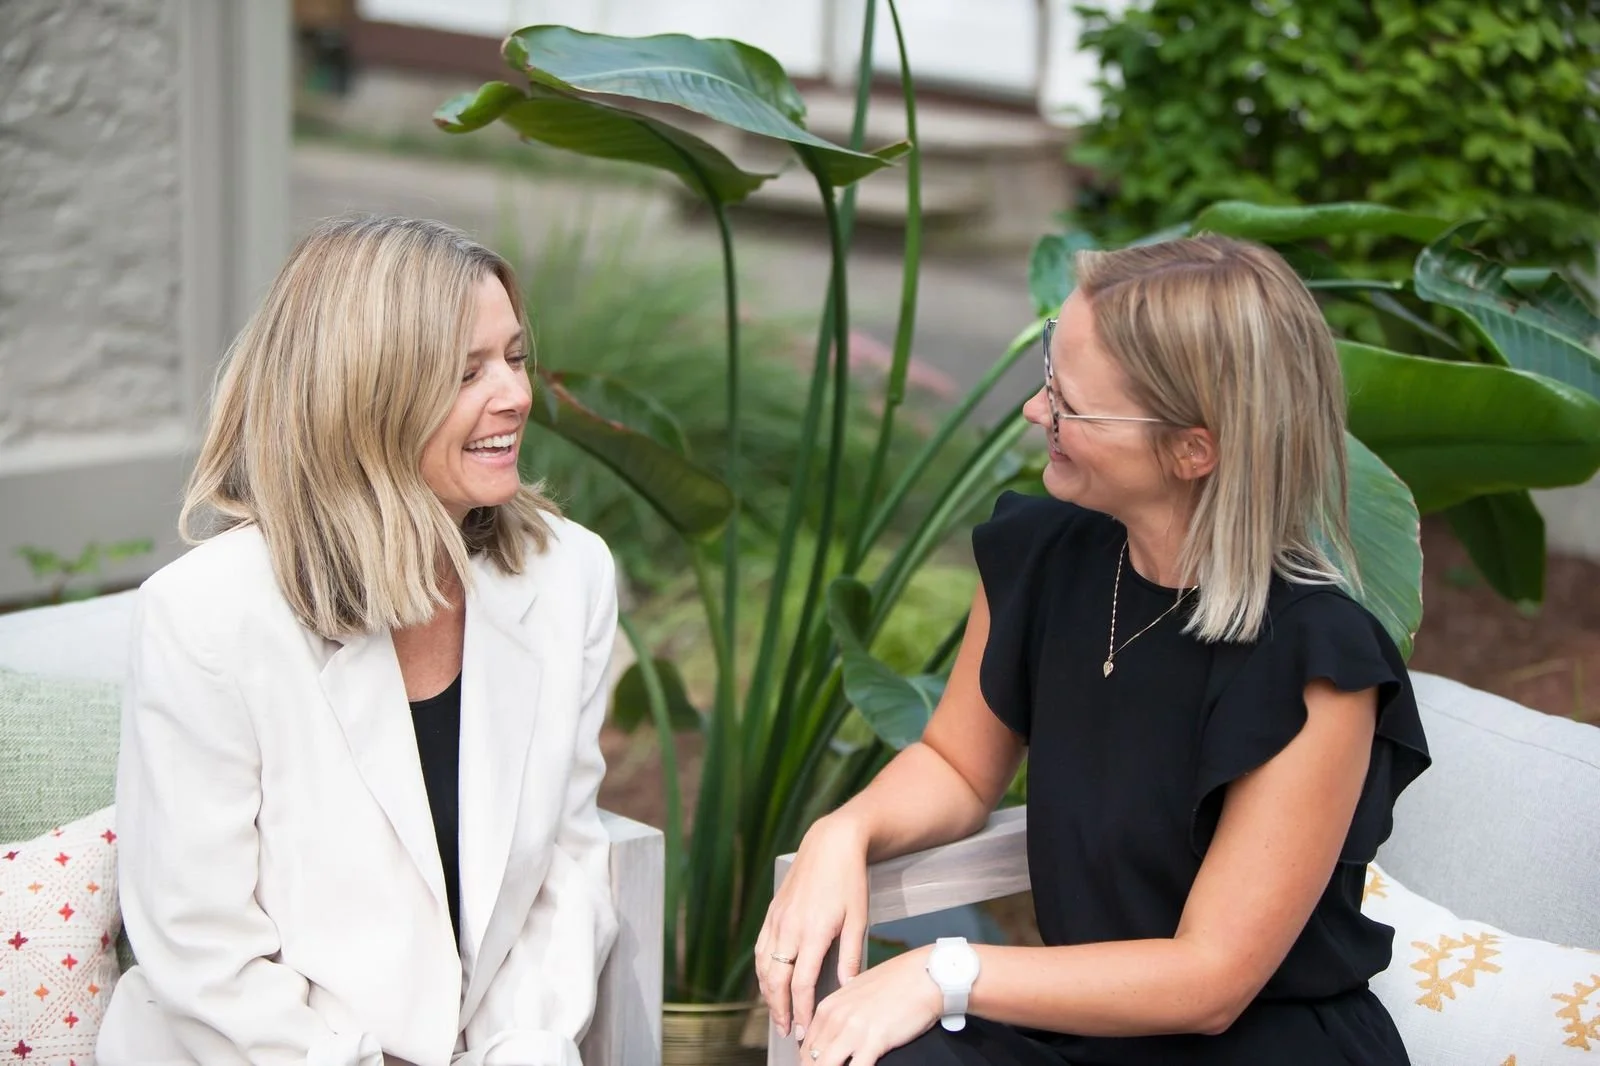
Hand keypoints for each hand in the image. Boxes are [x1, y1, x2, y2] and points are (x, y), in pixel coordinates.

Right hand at [754, 814, 870, 1036]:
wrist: (831, 843)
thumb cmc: (849, 880)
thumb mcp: (858, 919)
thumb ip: (850, 956)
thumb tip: (846, 987)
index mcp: (812, 932)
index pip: (801, 983)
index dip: (800, 1010)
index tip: (804, 1027)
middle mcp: (789, 928)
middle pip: (776, 980)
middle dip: (779, 1009)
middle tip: (785, 1030)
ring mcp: (777, 919)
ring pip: (764, 965)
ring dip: (767, 993)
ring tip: (776, 1012)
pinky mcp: (772, 912)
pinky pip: (760, 948)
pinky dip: (762, 970)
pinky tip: (768, 980)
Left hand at [799, 946, 942, 1065]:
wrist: (927, 974)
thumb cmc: (900, 982)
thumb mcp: (859, 991)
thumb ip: (843, 1010)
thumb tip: (836, 1029)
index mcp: (830, 1006)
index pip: (807, 1044)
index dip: (810, 1061)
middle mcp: (836, 1017)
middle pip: (811, 1058)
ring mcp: (853, 1030)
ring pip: (825, 1065)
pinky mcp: (873, 1040)